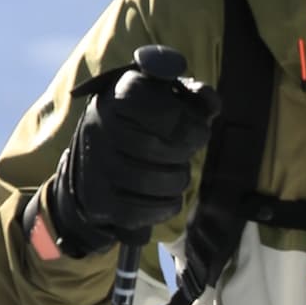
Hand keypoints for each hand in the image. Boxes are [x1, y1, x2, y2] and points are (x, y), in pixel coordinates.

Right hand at [45, 59, 215, 256]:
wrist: (99, 159)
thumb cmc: (145, 124)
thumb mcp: (170, 102)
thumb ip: (194, 99)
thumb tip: (210, 101)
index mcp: (120, 93)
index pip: (164, 110)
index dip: (191, 125)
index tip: (198, 129)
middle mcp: (100, 125)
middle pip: (158, 147)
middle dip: (183, 154)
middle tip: (186, 153)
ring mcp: (95, 163)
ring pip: (152, 181)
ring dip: (178, 180)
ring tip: (177, 173)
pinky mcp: (97, 198)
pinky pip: (140, 211)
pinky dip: (165, 206)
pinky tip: (168, 196)